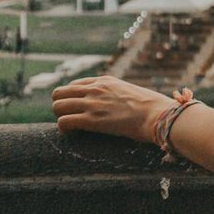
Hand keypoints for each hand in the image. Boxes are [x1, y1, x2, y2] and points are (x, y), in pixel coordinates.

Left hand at [51, 75, 174, 142]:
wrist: (156, 114)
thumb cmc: (150, 107)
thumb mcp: (130, 92)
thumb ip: (116, 94)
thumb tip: (116, 104)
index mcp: (104, 80)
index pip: (73, 85)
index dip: (72, 98)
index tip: (78, 109)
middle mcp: (95, 89)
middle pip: (59, 93)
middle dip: (61, 106)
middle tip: (70, 117)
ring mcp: (92, 103)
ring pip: (57, 106)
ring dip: (60, 117)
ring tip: (71, 126)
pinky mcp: (91, 120)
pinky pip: (63, 122)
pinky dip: (64, 129)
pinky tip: (73, 133)